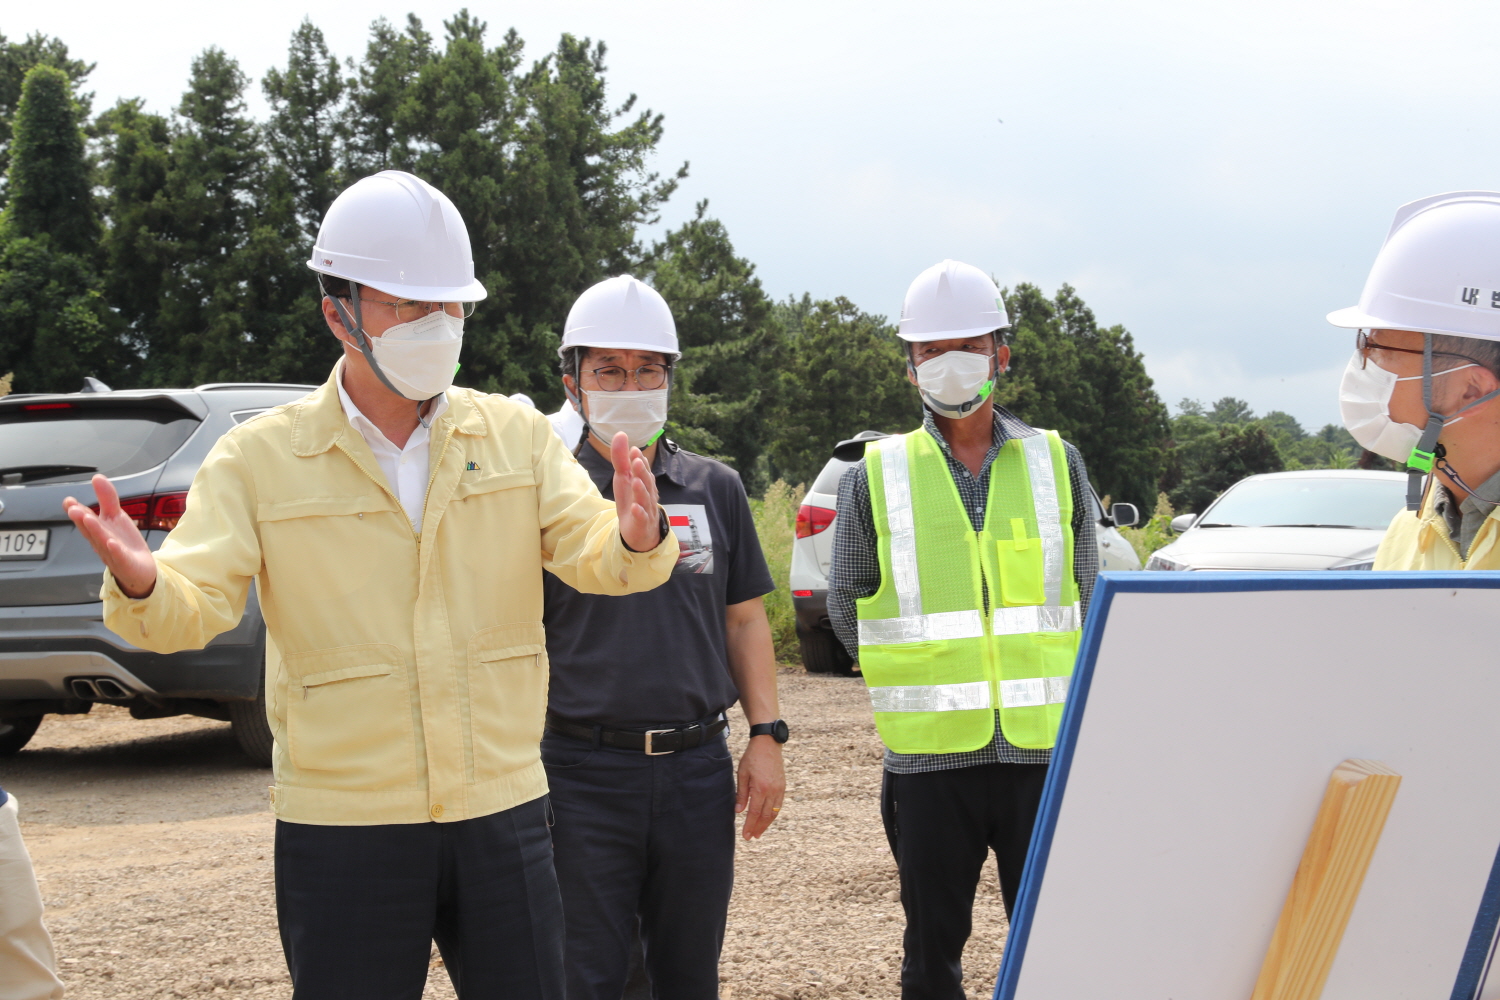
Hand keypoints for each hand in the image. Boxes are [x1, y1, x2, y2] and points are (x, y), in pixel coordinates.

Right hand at [62, 474, 157, 597]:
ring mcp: (113, 554)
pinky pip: (120, 557)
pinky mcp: (126, 564)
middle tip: (73, 507)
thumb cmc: (123, 543)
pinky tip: (112, 543)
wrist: (140, 571)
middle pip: (91, 530)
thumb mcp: (116, 517)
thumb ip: (107, 498)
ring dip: (95, 531)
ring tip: (88, 519)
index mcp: (98, 530)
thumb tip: (96, 477)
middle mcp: (102, 542)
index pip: (85, 519)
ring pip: (102, 542)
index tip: (68, 500)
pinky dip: (116, 550)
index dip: (76, 510)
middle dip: (82, 519)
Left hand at [611, 431, 661, 551]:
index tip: (634, 451)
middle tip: (637, 461)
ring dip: (641, 490)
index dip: (639, 461)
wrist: (639, 531)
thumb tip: (621, 434)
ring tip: (635, 481)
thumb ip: (621, 458)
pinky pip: (641, 518)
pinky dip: (639, 513)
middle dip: (642, 472)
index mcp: (643, 481)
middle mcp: (647, 493)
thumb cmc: (632, 500)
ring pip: (645, 499)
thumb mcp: (623, 478)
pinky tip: (634, 508)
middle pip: (646, 482)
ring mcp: (646, 509)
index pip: (643, 469)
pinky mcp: (641, 523)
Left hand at [736, 736, 785, 839]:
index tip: (746, 835)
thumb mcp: (742, 774)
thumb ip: (741, 794)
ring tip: (759, 832)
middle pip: (765, 816)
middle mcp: (772, 791)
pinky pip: (779, 805)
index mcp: (760, 788)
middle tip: (751, 837)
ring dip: (766, 824)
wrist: (768, 744)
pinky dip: (773, 814)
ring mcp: (779, 789)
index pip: (754, 813)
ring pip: (774, 812)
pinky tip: (768, 818)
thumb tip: (739, 811)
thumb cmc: (752, 757)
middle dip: (758, 828)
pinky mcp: (783, 786)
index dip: (750, 825)